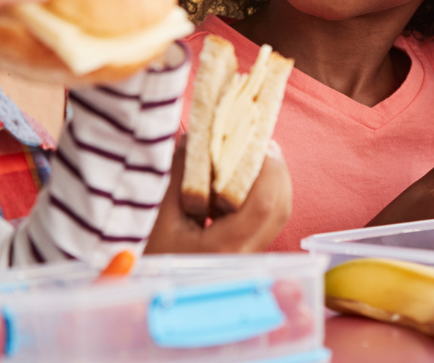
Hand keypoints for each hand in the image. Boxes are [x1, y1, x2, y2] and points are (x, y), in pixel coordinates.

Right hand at [145, 137, 291, 252]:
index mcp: (224, 247)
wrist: (155, 294)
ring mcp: (250, 254)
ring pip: (278, 213)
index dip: (266, 169)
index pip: (263, 205)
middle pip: (279, 208)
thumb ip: (180, 177)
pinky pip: (268, 218)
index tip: (253, 143)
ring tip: (253, 157)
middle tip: (259, 144)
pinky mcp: (248, 249)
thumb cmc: (154, 260)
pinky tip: (245, 179)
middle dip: (274, 171)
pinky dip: (264, 193)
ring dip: (271, 181)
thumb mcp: (161, 218)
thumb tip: (193, 139)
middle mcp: (244, 254)